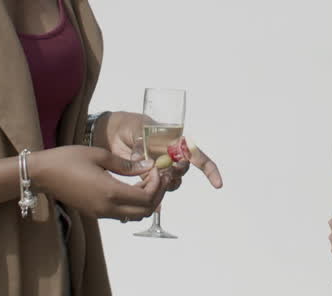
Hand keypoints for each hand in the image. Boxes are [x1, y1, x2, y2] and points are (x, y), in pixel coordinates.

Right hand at [28, 145, 163, 220]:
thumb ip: (126, 164)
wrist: (42, 174)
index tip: (157, 169)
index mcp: (110, 192)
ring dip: (145, 201)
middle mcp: (107, 207)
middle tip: (157, 176)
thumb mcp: (99, 155)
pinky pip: (122, 213)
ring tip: (145, 180)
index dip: (157, 185)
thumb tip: (148, 166)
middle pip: (145, 211)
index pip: (147, 198)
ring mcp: (100, 213)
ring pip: (135, 215)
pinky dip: (133, 203)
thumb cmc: (68, 159)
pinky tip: (131, 186)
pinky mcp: (95, 213)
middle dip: (156, 194)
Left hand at [98, 111, 223, 191]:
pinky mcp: (148, 177)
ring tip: (152, 175)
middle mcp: (171, 157)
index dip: (210, 169)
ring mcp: (160, 168)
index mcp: (175, 142)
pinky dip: (157, 196)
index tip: (217, 184)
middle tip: (166, 169)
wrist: (114, 133)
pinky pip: (158, 189)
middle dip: (177, 173)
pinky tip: (155, 205)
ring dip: (166, 182)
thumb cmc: (131, 125)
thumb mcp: (138, 129)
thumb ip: (143, 146)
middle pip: (183, 171)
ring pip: (172, 182)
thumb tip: (145, 163)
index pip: (197, 156)